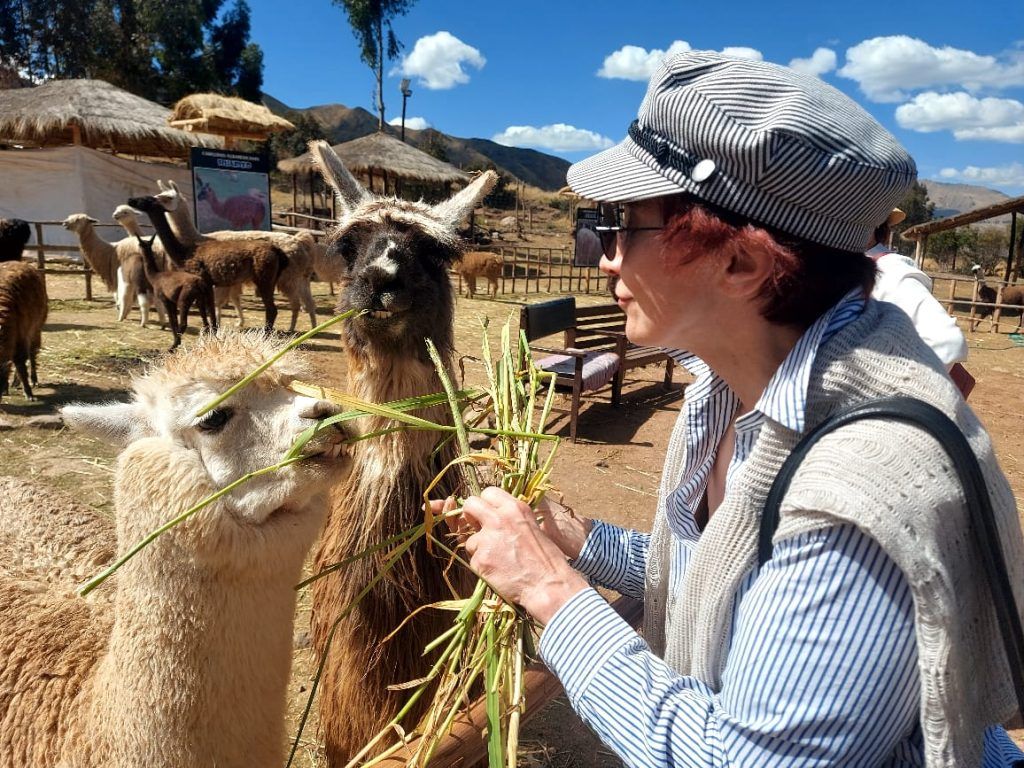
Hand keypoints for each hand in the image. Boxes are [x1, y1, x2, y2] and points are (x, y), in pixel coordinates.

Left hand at [461, 487, 588, 623]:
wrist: (548, 584)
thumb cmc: (546, 560)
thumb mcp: (533, 527)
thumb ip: (512, 519)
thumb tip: (493, 518)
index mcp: (515, 508)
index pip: (488, 492)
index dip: (486, 504)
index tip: (487, 515)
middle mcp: (499, 519)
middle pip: (471, 504)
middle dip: (470, 516)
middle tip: (478, 529)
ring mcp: (488, 539)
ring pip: (471, 539)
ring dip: (480, 549)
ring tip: (499, 560)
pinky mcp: (481, 559)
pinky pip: (474, 560)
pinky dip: (483, 567)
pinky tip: (498, 572)